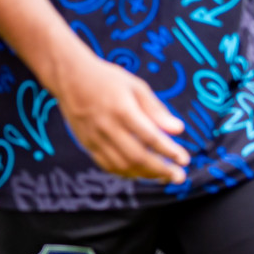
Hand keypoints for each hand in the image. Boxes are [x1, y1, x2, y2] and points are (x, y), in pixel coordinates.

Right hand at [56, 54, 188, 183]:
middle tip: (178, 176)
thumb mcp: (135, 86)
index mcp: (122, 109)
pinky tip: (138, 172)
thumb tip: (178, 129)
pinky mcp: (87, 142)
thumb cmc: (105, 79)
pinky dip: (125, 173)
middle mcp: (107, 126)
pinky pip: (107, 164)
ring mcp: (95, 136)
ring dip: (145, 174)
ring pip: (122, 165)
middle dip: (161, 170)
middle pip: (137, 156)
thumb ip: (156, 109)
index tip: (184, 159)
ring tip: (162, 176)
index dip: (169, 151)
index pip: (150, 137)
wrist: (69, 76)